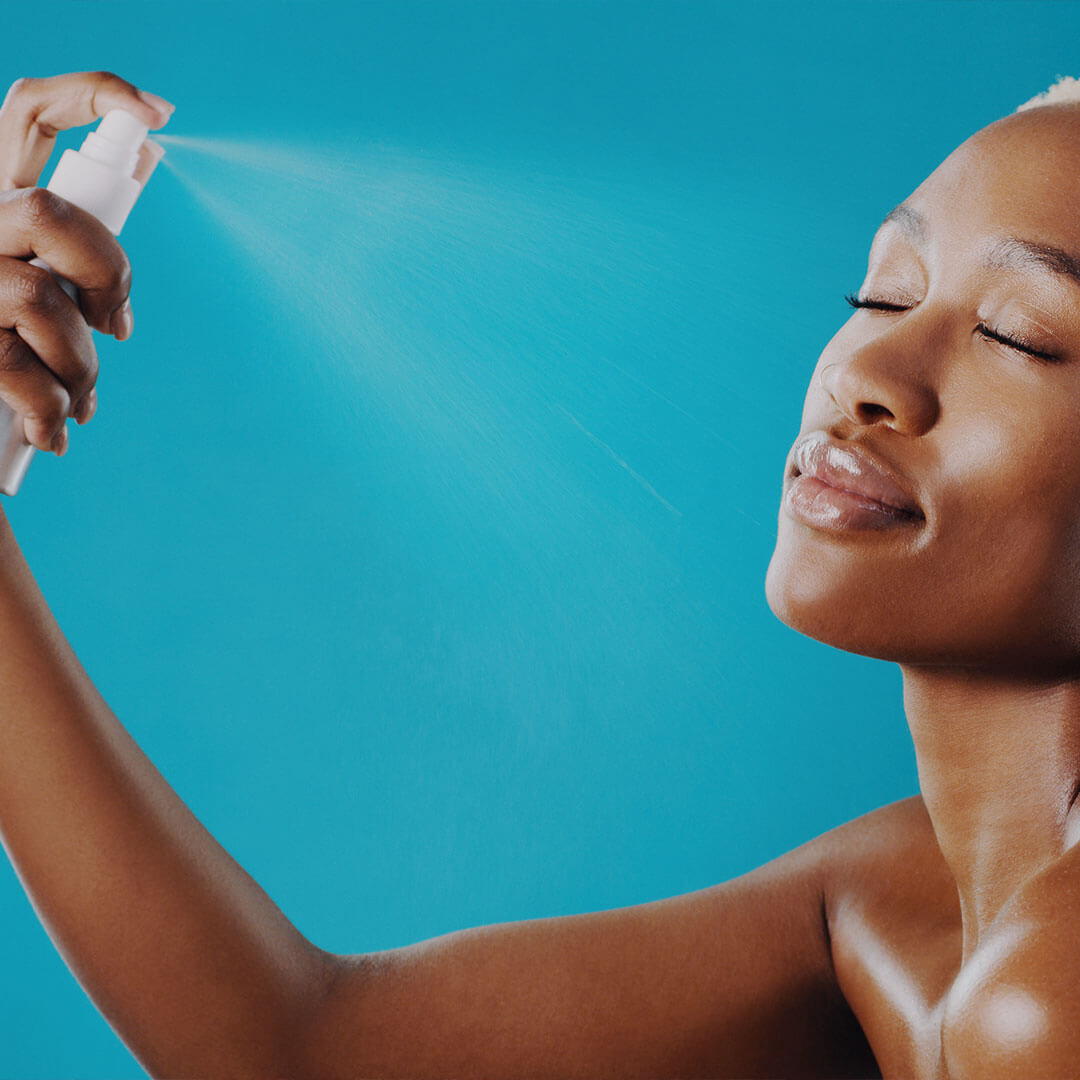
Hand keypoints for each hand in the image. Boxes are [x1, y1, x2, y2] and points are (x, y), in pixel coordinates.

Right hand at [0, 72, 173, 454]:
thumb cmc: (3, 345)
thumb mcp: (30, 287)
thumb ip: (72, 256)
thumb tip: (132, 251)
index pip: (28, 111)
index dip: (92, 94)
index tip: (161, 116)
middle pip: (47, 210)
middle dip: (107, 275)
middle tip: (117, 329)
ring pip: (40, 302)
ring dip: (80, 367)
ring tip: (78, 403)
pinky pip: (15, 368)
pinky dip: (50, 410)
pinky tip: (53, 433)